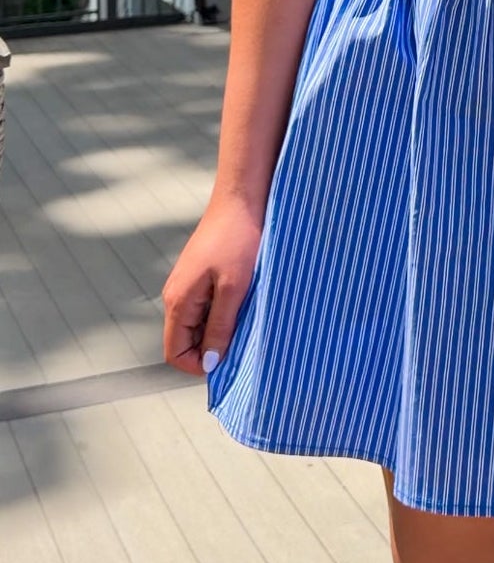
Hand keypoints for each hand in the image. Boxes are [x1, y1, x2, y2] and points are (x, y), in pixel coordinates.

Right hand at [162, 196, 262, 376]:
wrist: (242, 198)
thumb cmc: (238, 238)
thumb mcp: (235, 288)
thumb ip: (220, 327)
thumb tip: (210, 363)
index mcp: (178, 300)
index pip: (175, 353)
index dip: (199, 365)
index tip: (230, 361)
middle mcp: (177, 294)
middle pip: (186, 340)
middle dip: (213, 347)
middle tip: (244, 338)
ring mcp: (188, 284)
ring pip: (199, 323)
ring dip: (221, 328)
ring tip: (248, 316)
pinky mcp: (201, 274)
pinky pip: (208, 306)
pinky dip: (225, 311)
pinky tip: (246, 300)